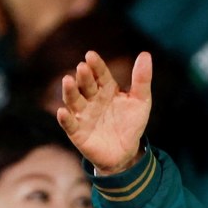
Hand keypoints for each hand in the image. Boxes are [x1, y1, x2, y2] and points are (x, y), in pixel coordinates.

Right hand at [58, 49, 152, 174]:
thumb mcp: (141, 101)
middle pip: (86, 85)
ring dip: (70, 91)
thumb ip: (142, 79)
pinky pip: (69, 124)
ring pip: (74, 100)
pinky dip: (65, 119)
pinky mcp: (77, 132)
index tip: (90, 55)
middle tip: (82, 67)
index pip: (100, 74)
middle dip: (84, 77)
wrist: (125, 153)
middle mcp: (91, 99)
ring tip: (67, 80)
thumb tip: (145, 54)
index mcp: (106, 89)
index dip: (96, 65)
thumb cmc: (131, 124)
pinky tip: (62, 112)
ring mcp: (83, 115)